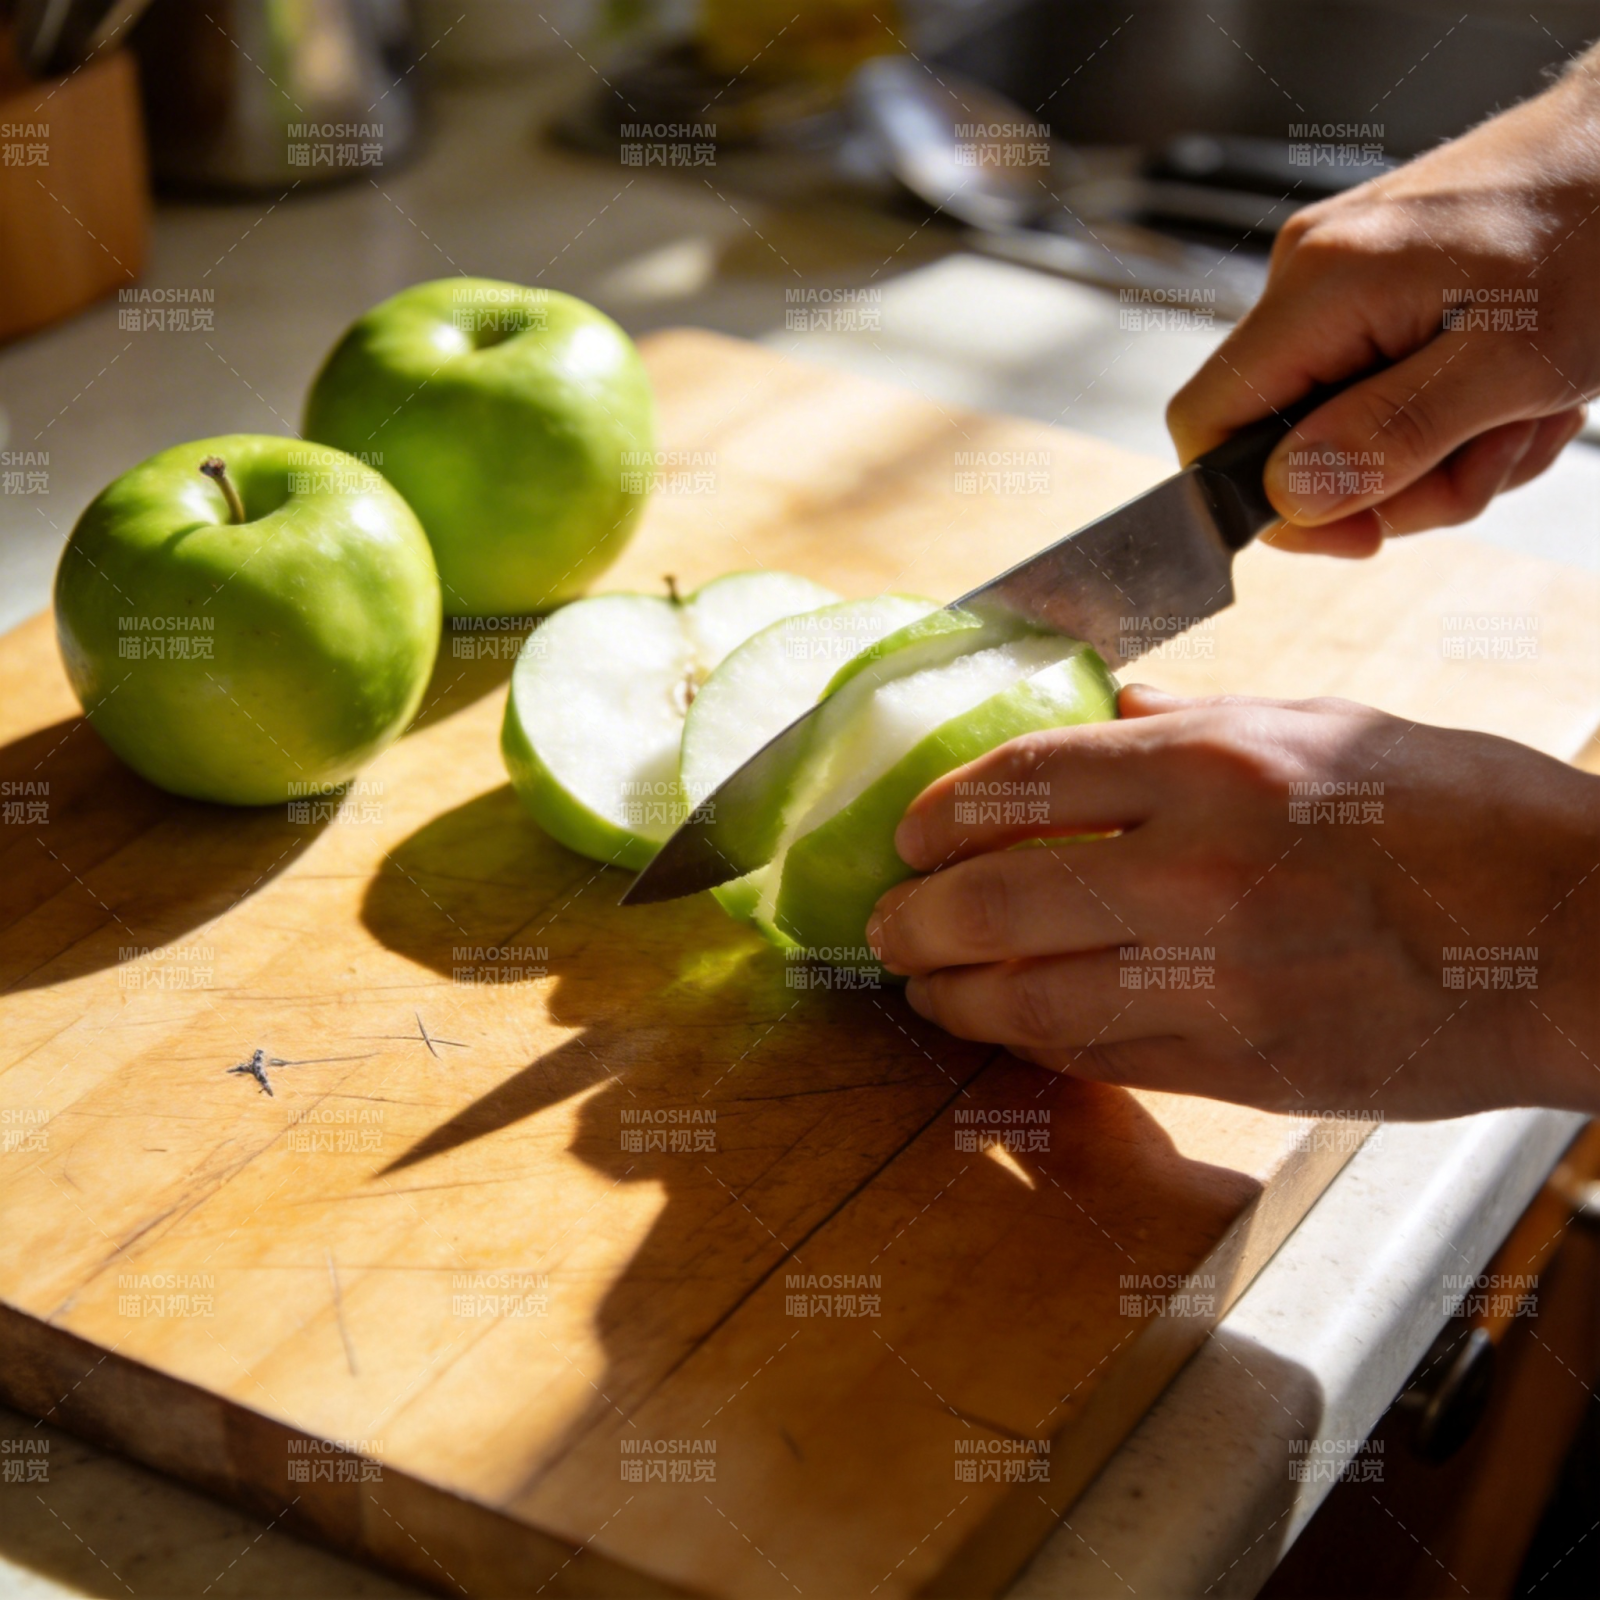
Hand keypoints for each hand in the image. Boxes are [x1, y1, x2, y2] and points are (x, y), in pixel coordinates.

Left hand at [867, 687, 1599, 1118]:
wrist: (1583, 938)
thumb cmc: (1464, 812)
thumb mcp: (1326, 726)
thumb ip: (1191, 724)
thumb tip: (1099, 709)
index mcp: (1218, 762)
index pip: (1022, 782)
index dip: (939, 812)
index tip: (909, 831)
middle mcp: (1199, 868)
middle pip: (994, 900)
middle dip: (915, 917)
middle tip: (887, 922)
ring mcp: (1217, 978)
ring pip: (1028, 999)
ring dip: (952, 995)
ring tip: (922, 985)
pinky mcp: (1243, 1066)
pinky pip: (1099, 1058)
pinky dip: (1033, 1045)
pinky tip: (1006, 1030)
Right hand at [1167, 46, 1599, 555]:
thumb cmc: (1598, 234)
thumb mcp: (1511, 365)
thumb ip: (1391, 433)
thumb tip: (1288, 497)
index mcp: (1318, 289)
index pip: (1204, 425)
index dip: (1258, 503)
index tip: (1355, 531)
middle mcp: (1308, 279)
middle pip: (1285, 446)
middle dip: (1392, 484)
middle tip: (1488, 457)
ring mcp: (1339, 286)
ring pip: (1342, 434)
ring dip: (1440, 458)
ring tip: (1521, 416)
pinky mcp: (1374, 294)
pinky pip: (1380, 398)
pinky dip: (1448, 421)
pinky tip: (1512, 393)